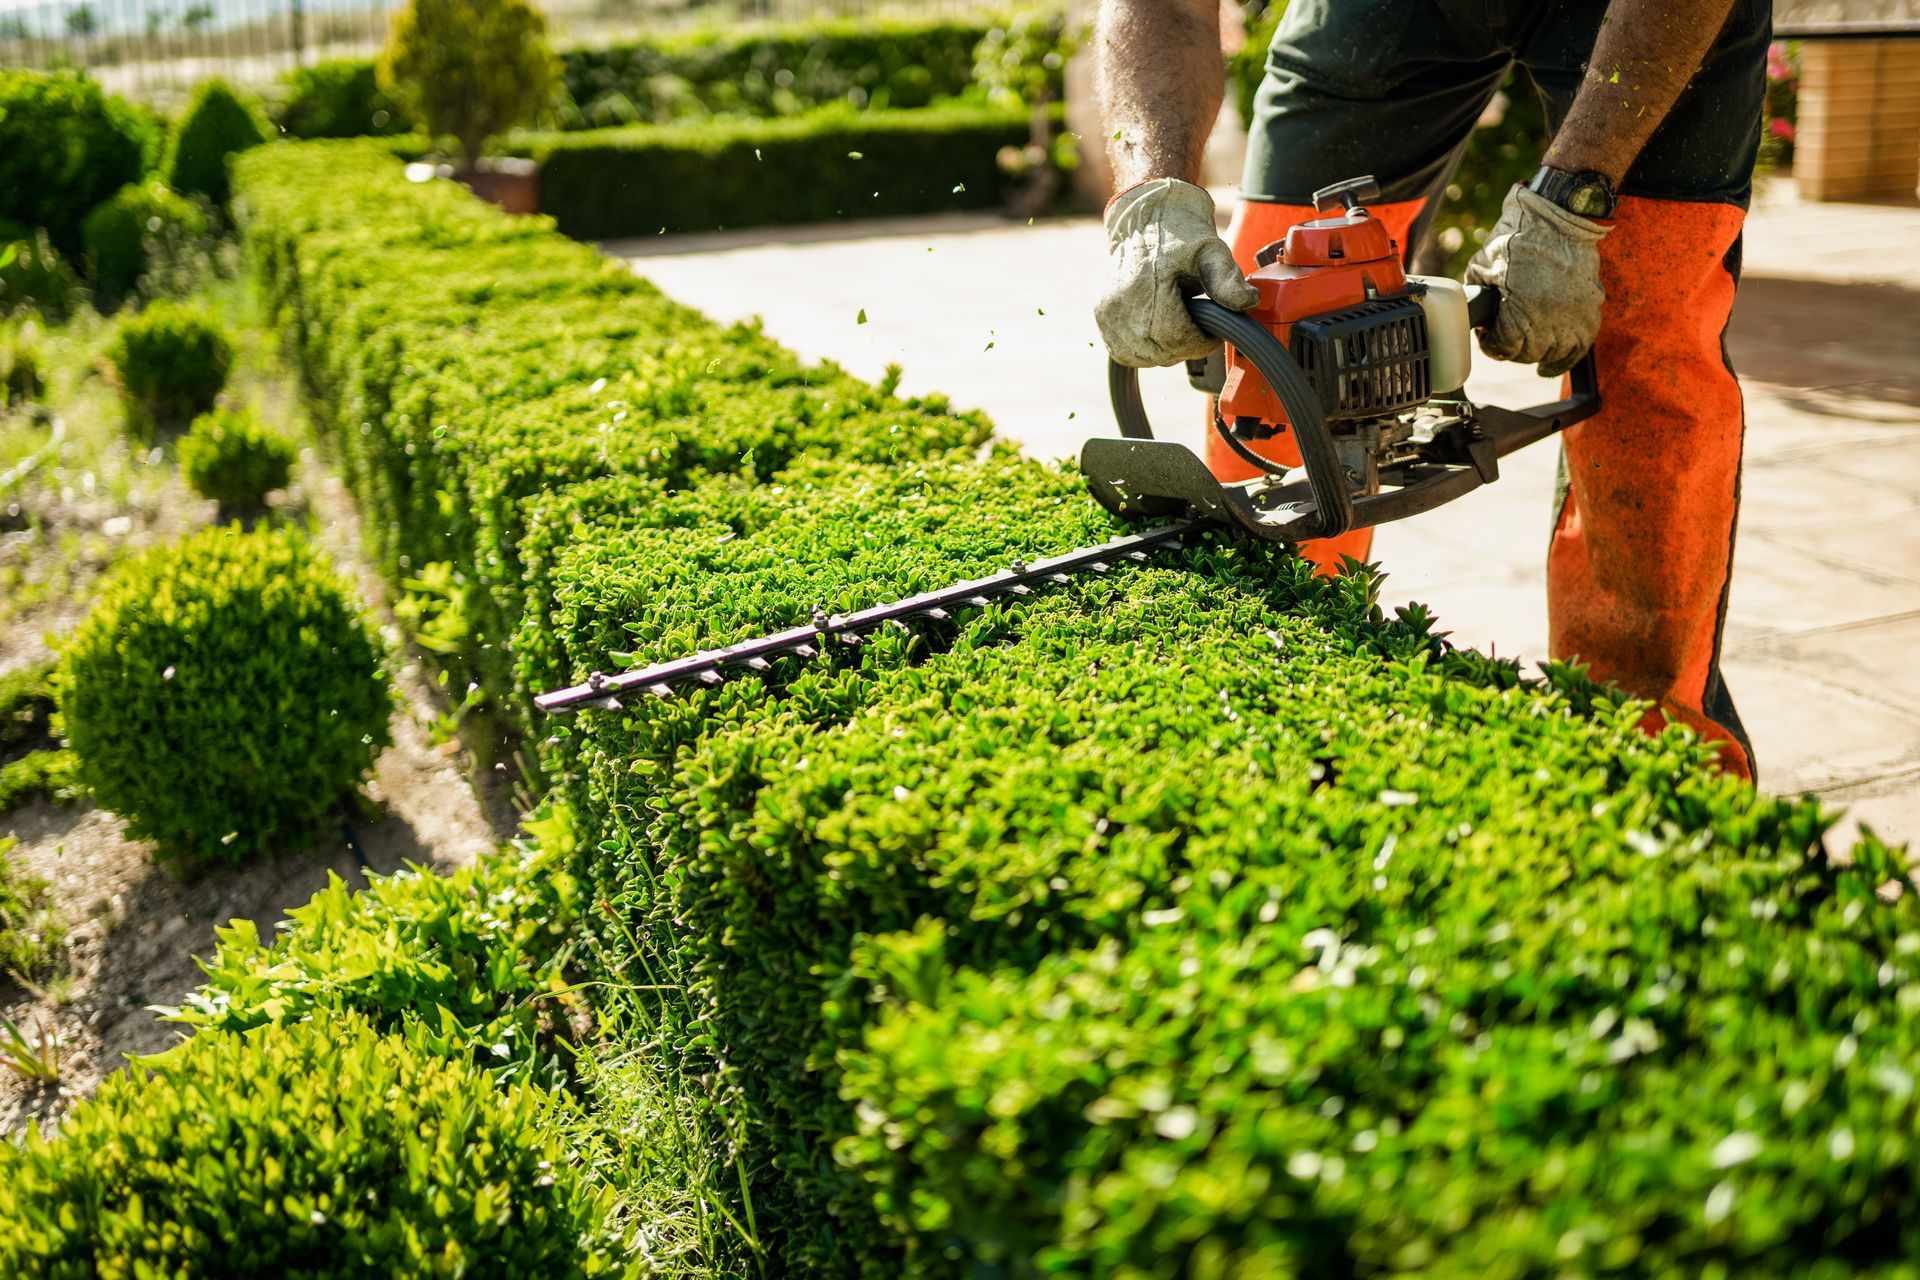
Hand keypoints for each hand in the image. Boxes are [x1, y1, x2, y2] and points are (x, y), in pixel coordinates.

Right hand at [1096, 178, 1259, 368]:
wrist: (1146, 218)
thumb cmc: (1182, 234)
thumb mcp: (1211, 251)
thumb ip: (1228, 279)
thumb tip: (1249, 302)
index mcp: (1145, 288)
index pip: (1175, 339)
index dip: (1200, 342)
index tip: (1213, 330)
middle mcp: (1120, 305)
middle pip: (1160, 352)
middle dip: (1186, 346)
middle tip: (1198, 325)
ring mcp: (1107, 314)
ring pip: (1144, 357)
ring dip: (1166, 350)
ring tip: (1178, 322)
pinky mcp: (1101, 318)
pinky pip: (1126, 352)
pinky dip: (1146, 349)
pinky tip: (1159, 330)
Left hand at [1464, 185, 1609, 377]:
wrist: (1560, 217)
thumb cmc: (1518, 237)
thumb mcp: (1482, 265)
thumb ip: (1475, 294)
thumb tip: (1472, 314)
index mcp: (1521, 313)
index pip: (1503, 349)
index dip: (1489, 344)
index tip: (1486, 336)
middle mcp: (1550, 322)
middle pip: (1526, 354)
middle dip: (1511, 347)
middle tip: (1504, 335)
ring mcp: (1573, 318)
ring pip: (1551, 354)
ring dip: (1535, 352)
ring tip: (1524, 344)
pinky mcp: (1590, 311)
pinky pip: (1579, 349)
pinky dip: (1563, 360)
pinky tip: (1547, 367)